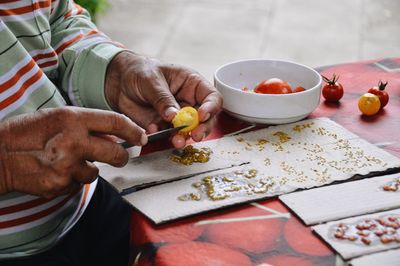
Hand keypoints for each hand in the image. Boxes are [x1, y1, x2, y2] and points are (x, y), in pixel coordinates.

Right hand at [0, 107, 145, 197]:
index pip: (116, 122)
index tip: (141, 137)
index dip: (133, 130)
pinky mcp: (60, 184)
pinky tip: (55, 171)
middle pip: (116, 153)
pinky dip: (70, 180)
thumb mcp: (57, 117)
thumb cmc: (25, 132)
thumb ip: (86, 124)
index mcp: (73, 119)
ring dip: (87, 169)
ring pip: (95, 173)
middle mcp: (74, 141)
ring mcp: (67, 165)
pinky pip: (76, 185)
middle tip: (120, 157)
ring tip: (66, 162)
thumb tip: (112, 133)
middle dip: (122, 157)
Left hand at [105, 52, 222, 147]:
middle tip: (195, 135)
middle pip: (206, 119)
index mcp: (192, 84)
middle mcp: (189, 101)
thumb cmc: (139, 71)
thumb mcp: (151, 79)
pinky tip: (152, 130)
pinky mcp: (164, 126)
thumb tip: (174, 116)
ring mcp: (177, 116)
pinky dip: (162, 137)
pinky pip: (168, 135)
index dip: (211, 107)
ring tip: (176, 141)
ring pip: (189, 130)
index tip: (202, 116)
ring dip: (184, 137)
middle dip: (202, 128)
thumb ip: (163, 98)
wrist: (118, 81)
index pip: (212, 97)